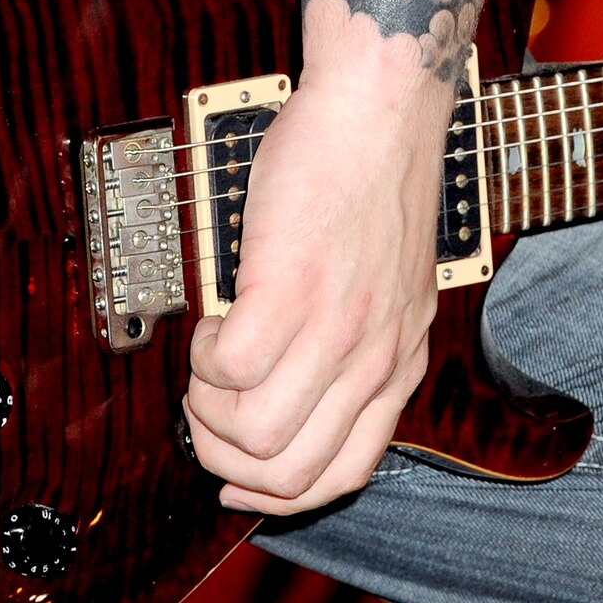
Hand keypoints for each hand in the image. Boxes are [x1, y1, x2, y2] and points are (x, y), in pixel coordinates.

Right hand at [181, 37, 442, 514]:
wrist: (383, 109)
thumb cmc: (375, 180)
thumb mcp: (392, 285)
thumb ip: (360, 342)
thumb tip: (299, 388)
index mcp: (398, 361)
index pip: (344, 473)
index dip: (280, 493)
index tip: (238, 477)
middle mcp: (375, 356)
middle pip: (293, 472)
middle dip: (226, 459)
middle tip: (205, 407)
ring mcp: (339, 326)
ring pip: (257, 435)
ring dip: (209, 410)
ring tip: (210, 358)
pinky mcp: (294, 287)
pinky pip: (233, 370)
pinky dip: (204, 357)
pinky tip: (214, 317)